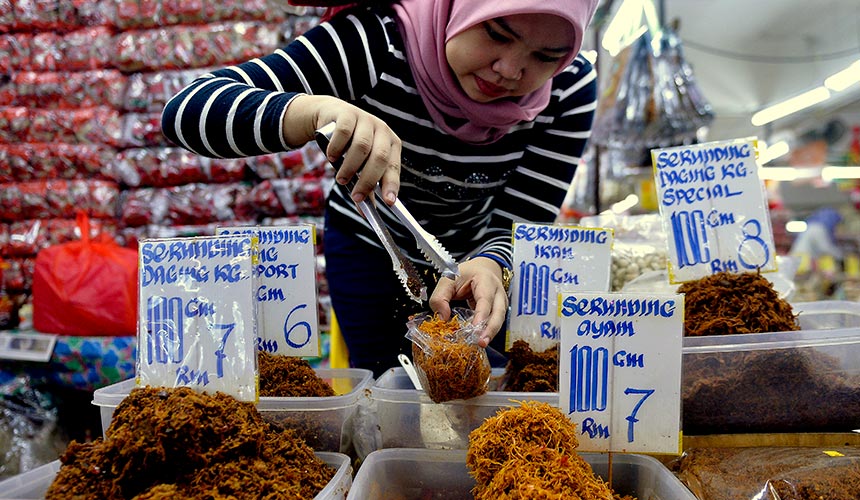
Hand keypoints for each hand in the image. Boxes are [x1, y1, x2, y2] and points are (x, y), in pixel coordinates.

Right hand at [283, 94, 401, 204]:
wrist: (331, 116)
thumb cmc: (350, 145)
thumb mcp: (360, 165)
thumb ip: (364, 187)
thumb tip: (365, 212)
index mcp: (391, 144)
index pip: (394, 167)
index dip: (392, 185)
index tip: (388, 202)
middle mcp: (382, 130)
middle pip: (380, 157)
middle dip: (367, 180)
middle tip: (356, 196)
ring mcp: (366, 119)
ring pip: (361, 146)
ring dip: (350, 167)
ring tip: (341, 179)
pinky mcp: (347, 113)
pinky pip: (343, 132)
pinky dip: (337, 148)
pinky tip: (331, 156)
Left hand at [429, 257, 508, 347]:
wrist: (480, 269)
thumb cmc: (464, 274)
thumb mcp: (448, 279)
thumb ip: (440, 297)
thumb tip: (442, 318)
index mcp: (486, 281)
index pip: (485, 300)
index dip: (481, 315)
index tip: (474, 328)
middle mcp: (497, 292)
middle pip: (499, 312)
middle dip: (491, 329)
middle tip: (481, 342)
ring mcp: (501, 302)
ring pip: (500, 320)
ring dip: (491, 333)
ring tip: (480, 343)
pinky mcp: (499, 310)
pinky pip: (495, 322)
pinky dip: (488, 331)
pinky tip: (480, 339)